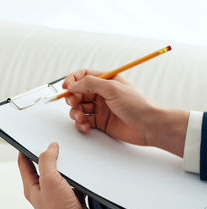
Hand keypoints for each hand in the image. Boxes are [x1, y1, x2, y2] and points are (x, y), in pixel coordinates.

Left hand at [18, 142, 97, 208]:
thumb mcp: (50, 181)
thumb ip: (48, 161)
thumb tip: (50, 147)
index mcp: (32, 187)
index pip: (24, 163)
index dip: (24, 149)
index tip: (28, 138)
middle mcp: (42, 191)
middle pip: (43, 167)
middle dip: (48, 155)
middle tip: (53, 144)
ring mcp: (57, 195)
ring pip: (59, 175)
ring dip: (64, 166)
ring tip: (68, 156)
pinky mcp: (71, 199)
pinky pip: (73, 183)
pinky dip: (77, 177)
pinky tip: (81, 173)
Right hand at [63, 69, 188, 156]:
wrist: (149, 126)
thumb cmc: (137, 105)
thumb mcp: (113, 88)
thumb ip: (90, 84)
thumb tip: (73, 84)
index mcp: (106, 81)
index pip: (84, 75)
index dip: (73, 80)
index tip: (66, 87)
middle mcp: (102, 94)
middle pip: (78, 93)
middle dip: (72, 98)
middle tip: (74, 103)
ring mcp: (100, 108)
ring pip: (79, 108)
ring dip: (76, 113)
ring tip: (82, 117)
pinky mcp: (100, 122)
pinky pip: (84, 121)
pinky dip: (81, 124)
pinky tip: (86, 125)